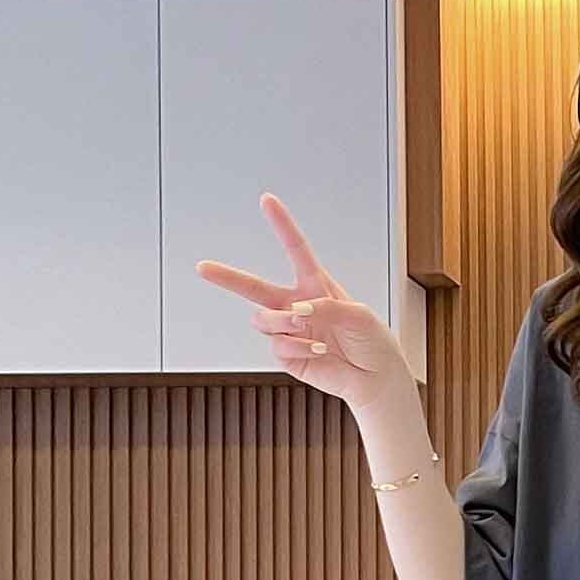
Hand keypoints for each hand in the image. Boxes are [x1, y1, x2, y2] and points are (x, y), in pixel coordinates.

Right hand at [195, 193, 409, 413]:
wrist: (377, 379)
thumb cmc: (373, 341)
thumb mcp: (357, 314)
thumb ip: (326, 307)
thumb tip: (296, 311)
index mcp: (316, 286)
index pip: (295, 249)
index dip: (281, 225)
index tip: (267, 200)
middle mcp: (297, 306)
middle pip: (254, 287)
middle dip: (227, 277)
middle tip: (203, 267)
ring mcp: (290, 332)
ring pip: (263, 319)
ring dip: (281, 320)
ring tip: (304, 326)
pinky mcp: (288, 356)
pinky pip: (277, 346)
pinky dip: (296, 346)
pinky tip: (317, 351)